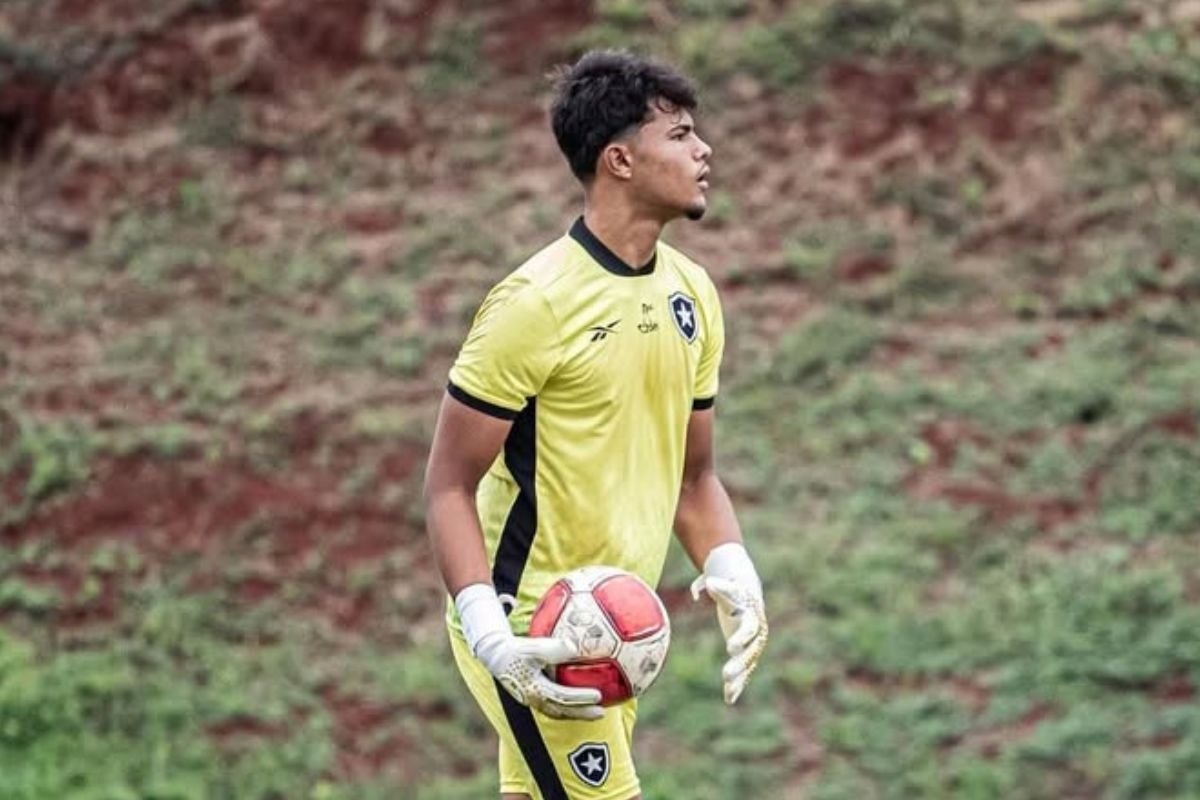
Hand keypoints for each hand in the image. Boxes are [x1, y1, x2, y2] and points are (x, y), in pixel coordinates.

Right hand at [475, 631, 603, 720]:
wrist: (497, 655)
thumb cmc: (516, 650)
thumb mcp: (534, 647)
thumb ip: (554, 649)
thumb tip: (574, 648)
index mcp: (535, 689)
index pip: (562, 697)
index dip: (580, 698)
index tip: (598, 695)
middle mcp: (534, 699)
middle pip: (562, 710)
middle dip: (582, 712)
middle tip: (601, 712)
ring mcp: (533, 701)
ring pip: (558, 712)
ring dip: (576, 713)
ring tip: (594, 712)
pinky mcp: (533, 698)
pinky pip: (553, 707)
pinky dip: (567, 709)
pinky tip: (578, 706)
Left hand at [691, 547, 767, 703]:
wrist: (747, 596)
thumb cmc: (733, 591)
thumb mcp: (727, 588)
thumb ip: (719, 588)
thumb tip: (708, 584)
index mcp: (752, 617)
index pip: (749, 629)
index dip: (741, 639)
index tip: (730, 648)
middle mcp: (756, 634)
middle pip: (750, 652)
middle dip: (739, 664)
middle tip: (726, 674)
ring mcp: (752, 647)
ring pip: (747, 666)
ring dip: (738, 679)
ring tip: (728, 692)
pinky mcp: (746, 655)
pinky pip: (744, 673)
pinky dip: (736, 685)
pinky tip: (729, 699)